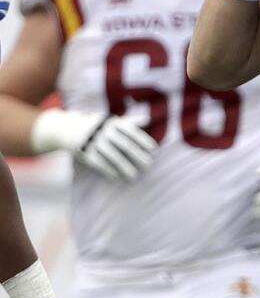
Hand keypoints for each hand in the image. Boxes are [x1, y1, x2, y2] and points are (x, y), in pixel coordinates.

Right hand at [31, 109, 157, 181]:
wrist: (67, 129)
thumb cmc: (97, 125)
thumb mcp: (112, 120)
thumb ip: (130, 122)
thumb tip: (149, 119)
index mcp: (112, 122)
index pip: (131, 131)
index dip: (142, 139)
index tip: (154, 148)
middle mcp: (104, 131)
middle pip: (124, 144)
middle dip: (137, 155)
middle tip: (149, 165)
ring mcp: (93, 142)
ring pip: (112, 156)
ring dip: (124, 167)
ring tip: (134, 176)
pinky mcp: (84, 152)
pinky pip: (99, 163)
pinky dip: (109, 170)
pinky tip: (118, 177)